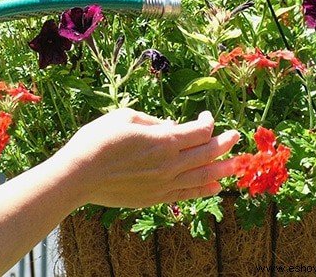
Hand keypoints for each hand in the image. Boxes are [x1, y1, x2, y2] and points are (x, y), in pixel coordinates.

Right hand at [55, 108, 239, 207]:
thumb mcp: (123, 117)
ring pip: (202, 176)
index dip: (208, 122)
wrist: (79, 175)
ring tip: (237, 164)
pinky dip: (203, 190)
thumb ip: (152, 121)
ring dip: (222, 169)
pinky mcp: (155, 198)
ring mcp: (163, 184)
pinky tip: (216, 187)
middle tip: (236, 136)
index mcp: (162, 140)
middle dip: (224, 143)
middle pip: (207, 153)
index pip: (198, 131)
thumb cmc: (97, 141)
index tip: (206, 116)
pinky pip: (187, 195)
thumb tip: (170, 127)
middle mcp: (169, 163)